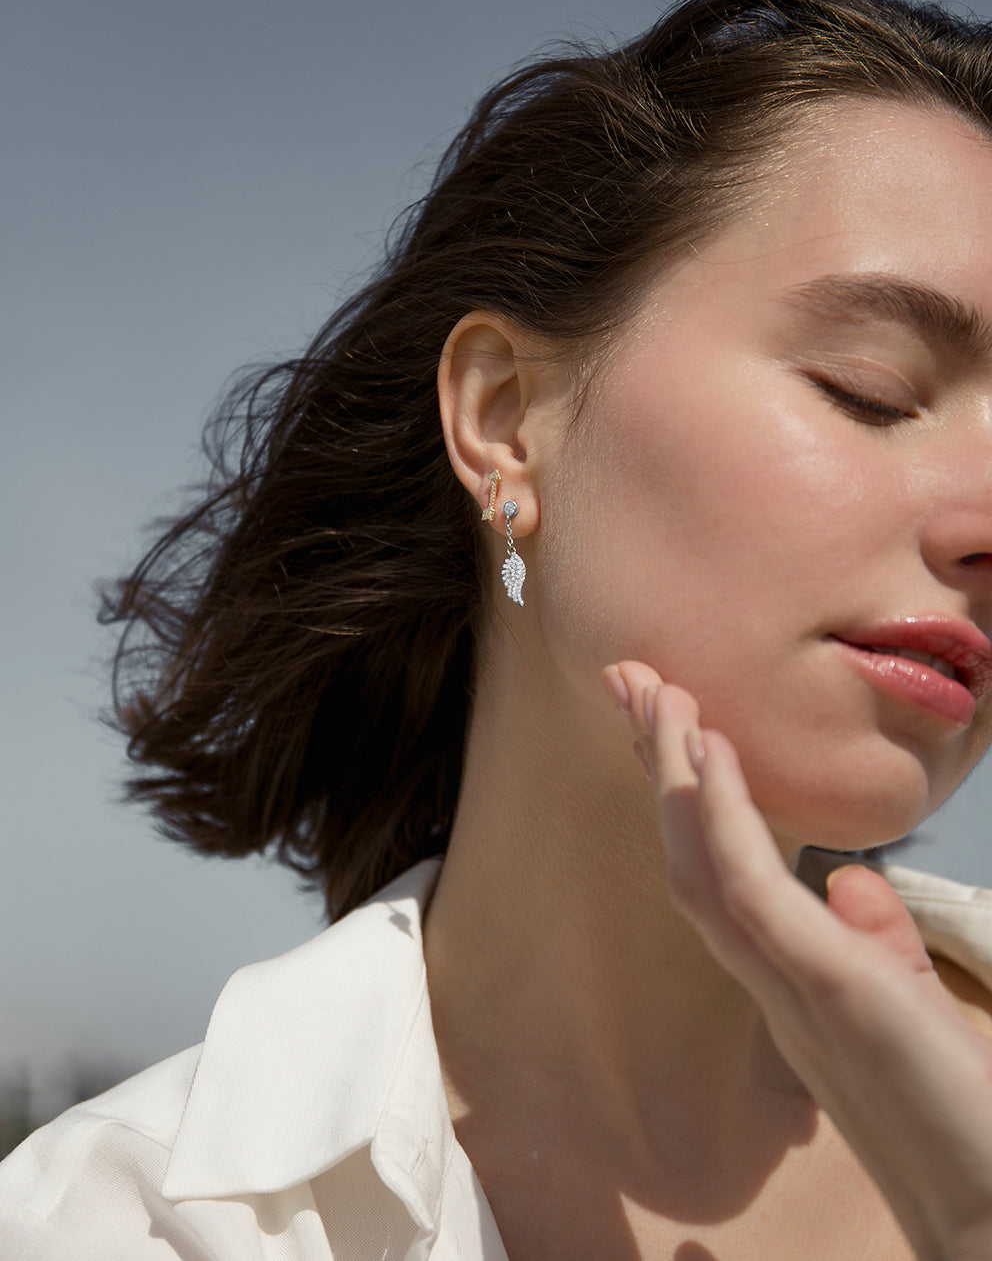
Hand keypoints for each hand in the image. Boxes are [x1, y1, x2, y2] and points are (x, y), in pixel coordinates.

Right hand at [604, 660, 991, 1260]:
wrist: (983, 1216)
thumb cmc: (954, 1118)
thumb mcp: (907, 1004)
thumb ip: (869, 938)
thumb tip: (848, 880)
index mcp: (786, 980)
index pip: (716, 871)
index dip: (683, 795)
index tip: (667, 724)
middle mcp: (770, 979)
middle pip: (687, 855)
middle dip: (655, 766)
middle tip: (628, 683)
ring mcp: (789, 985)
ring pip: (700, 863)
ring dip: (674, 774)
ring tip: (660, 696)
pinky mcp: (827, 990)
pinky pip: (752, 890)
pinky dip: (720, 816)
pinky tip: (708, 753)